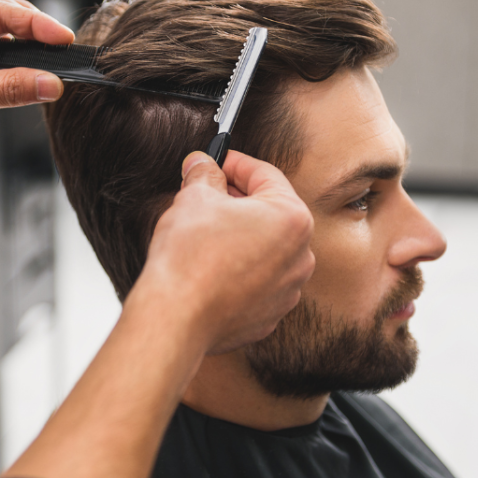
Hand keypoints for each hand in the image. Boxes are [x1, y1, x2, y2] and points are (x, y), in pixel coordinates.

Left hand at [0, 0, 73, 178]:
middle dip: (32, 29)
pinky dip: (14, 72)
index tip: (61, 38)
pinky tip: (27, 81)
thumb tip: (49, 83)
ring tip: (49, 60)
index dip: (34, 23)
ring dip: (23, 50)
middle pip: (0, 19)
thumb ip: (12, 88)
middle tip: (61, 44)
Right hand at [131, 150, 314, 355]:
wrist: (177, 317)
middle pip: (270, 213)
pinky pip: (257, 281)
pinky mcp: (269, 315)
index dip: (235, 163)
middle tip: (205, 193)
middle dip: (237, 200)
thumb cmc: (189, 257)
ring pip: (265, 249)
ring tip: (204, 232)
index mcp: (292, 218)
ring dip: (240, 236)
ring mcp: (288, 290)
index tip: (215, 161)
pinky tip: (210, 267)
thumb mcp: (194, 198)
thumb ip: (204, 174)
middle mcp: (301, 256)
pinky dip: (238, 270)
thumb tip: (202, 163)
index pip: (265, 175)